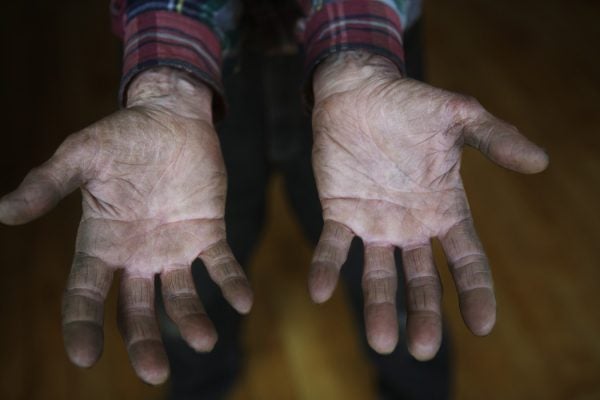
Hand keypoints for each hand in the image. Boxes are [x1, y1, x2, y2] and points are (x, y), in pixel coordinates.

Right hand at [0, 68, 252, 383]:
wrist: (171, 117)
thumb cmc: (122, 136)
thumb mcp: (82, 155)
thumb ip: (49, 183)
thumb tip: (4, 213)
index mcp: (102, 242)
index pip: (86, 294)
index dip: (83, 326)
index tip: (85, 357)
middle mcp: (137, 254)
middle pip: (136, 310)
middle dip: (143, 341)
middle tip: (155, 374)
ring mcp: (175, 246)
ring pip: (180, 296)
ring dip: (191, 320)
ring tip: (204, 340)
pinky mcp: (208, 232)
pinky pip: (221, 265)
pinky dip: (231, 283)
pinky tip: (243, 301)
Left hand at [308, 51, 547, 359]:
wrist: (359, 91)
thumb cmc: (412, 104)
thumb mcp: (459, 117)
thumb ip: (495, 139)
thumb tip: (540, 161)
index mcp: (444, 209)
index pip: (466, 260)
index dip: (475, 292)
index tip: (482, 325)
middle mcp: (411, 225)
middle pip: (422, 280)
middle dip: (424, 313)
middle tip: (422, 349)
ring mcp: (374, 223)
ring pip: (378, 275)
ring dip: (379, 307)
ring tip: (381, 342)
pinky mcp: (339, 213)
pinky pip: (333, 248)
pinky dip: (326, 269)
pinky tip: (320, 292)